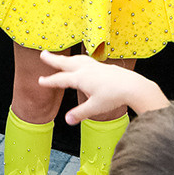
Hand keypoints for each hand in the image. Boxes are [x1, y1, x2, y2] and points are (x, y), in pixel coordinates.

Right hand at [37, 51, 162, 124]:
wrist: (133, 86)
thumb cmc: (114, 97)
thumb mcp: (95, 108)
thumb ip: (80, 113)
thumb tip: (67, 120)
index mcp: (81, 78)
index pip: (61, 79)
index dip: (49, 81)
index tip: (40, 81)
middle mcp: (86, 69)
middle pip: (66, 63)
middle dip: (53, 59)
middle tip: (43, 54)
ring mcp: (95, 66)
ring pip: (77, 60)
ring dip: (66, 58)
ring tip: (61, 58)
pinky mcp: (103, 66)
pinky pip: (86, 60)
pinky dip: (79, 60)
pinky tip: (82, 63)